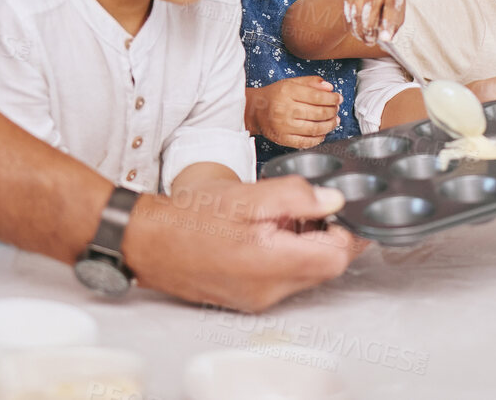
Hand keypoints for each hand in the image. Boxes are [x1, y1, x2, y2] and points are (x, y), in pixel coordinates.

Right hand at [122, 177, 365, 310]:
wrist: (147, 243)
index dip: (348, 232)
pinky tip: (264, 233)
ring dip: (305, 245)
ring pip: (304, 274)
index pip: (336, 257)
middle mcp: (269, 290)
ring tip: (280, 217)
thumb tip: (333, 200)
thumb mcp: (247, 195)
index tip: (344, 210)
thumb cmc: (190, 218)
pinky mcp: (248, 298)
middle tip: (311, 206)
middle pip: (323, 268)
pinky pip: (283, 279)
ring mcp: (258, 299)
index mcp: (271, 263)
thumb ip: (295, 196)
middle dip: (326, 236)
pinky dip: (285, 255)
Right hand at [246, 77, 340, 148]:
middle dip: (332, 111)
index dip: (331, 98)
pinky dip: (318, 139)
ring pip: (314, 128)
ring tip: (335, 121)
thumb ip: (310, 82)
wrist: (256, 110)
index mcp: (287, 92)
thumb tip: (329, 87)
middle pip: (318, 113)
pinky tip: (323, 133)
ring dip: (329, 125)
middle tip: (336, 109)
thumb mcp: (291, 82)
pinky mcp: (283, 139)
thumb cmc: (275, 95)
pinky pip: (306, 142)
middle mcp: (285, 109)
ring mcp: (284, 126)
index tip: (338, 98)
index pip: (316, 96)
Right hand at [342, 0, 405, 44]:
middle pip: (371, 2)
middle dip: (370, 25)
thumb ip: (393, 25)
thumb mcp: (398, 14)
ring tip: (365, 39)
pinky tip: (357, 33)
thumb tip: (385, 38)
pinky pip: (348, 10)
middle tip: (371, 40)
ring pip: (357, 8)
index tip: (385, 37)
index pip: (390, 2)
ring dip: (360, 28)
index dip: (388, 21)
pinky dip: (352, 25)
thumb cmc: (390, 5)